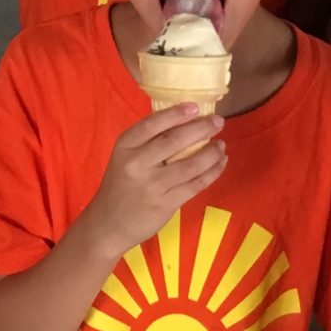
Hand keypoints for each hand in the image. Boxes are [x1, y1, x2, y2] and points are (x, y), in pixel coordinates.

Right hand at [83, 104, 226, 255]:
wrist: (109, 223)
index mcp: (125, 146)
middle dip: (201, 129)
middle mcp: (137, 164)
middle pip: (175, 141)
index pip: (152, 124)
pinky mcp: (166, 204)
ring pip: (191, 165)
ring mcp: (153, 186)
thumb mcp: (124, 157)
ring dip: (211, 153)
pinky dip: (212, 172)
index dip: (176, 114)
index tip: (196, 106)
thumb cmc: (120, 184)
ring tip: (221, 145)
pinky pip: (196, 184)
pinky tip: (220, 164)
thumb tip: (184, 120)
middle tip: (219, 121)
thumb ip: (147, 141)